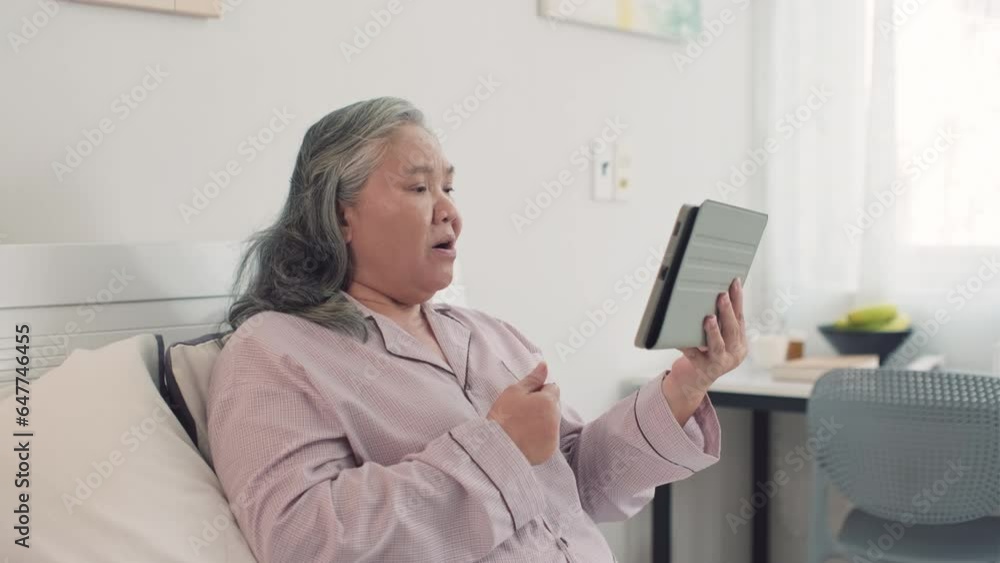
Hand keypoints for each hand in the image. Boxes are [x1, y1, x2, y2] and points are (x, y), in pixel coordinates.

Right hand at [487, 361, 560, 465]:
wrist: (496, 447)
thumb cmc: (503, 417)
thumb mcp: (514, 392)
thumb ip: (533, 378)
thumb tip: (544, 366)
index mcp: (548, 401)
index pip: (552, 387)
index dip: (538, 390)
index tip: (525, 398)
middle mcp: (556, 419)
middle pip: (554, 405)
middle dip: (542, 406)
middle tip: (521, 412)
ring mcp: (554, 436)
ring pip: (552, 422)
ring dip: (542, 421)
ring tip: (521, 426)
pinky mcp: (549, 450)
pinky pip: (549, 439)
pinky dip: (541, 437)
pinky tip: (525, 438)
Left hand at [662, 278, 747, 420]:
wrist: (694, 381)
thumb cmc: (705, 352)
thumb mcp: (718, 337)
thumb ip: (720, 321)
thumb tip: (717, 291)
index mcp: (740, 343)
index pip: (740, 317)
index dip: (738, 299)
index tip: (734, 281)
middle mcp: (734, 354)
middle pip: (732, 330)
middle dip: (727, 312)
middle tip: (722, 295)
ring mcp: (720, 363)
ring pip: (718, 346)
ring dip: (713, 331)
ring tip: (708, 318)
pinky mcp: (703, 370)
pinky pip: (693, 355)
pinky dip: (687, 345)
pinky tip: (680, 338)